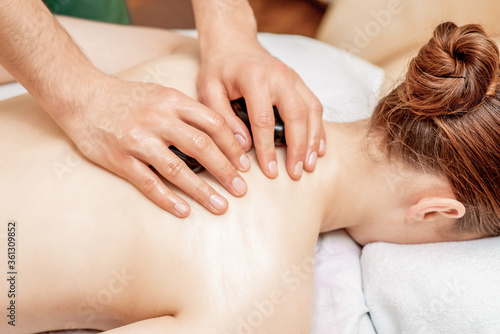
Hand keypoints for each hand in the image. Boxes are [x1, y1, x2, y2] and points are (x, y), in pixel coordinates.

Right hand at [50, 75, 249, 216]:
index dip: (233, 145)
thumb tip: (221, 133)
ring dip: (202, 191)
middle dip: (225, 171)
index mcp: (172, 101)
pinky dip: (168, 199)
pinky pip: (148, 183)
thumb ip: (188, 111)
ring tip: (221, 206)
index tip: (245, 164)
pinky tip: (184, 211)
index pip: (213, 123)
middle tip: (241, 189)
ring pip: (177, 170)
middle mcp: (158, 119)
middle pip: (201, 147)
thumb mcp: (161, 94)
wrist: (83, 97)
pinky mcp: (120, 159)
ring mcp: (138, 140)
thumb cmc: (127, 98)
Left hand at [197, 39, 325, 179]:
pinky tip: (317, 148)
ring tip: (309, 165)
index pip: (264, 120)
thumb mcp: (208, 90)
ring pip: (311, 110)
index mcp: (254, 78)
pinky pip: (315, 106)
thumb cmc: (219, 68)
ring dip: (313, 140)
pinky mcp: (299, 82)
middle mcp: (279, 76)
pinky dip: (319, 128)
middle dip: (298, 147)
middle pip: (296, 115)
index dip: (267, 148)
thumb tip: (243, 146)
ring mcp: (293, 77)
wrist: (233, 42)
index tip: (270, 172)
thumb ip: (223, 118)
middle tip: (297, 173)